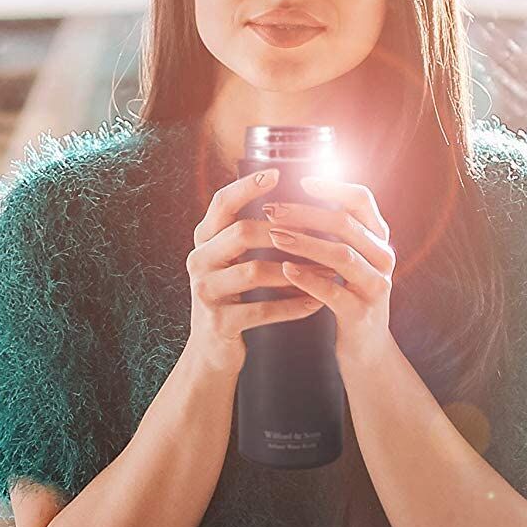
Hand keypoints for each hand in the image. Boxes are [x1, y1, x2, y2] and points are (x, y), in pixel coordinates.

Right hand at [185, 167, 323, 376]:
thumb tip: (291, 202)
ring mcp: (205, 292)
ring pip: (253, 272)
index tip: (277, 173)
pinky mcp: (218, 322)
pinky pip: (261, 310)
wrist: (213, 353)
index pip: (222, 203)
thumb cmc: (233, 299)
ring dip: (296, 271)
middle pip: (241, 233)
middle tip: (321, 235)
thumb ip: (247, 234)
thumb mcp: (233, 263)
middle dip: (284, 233)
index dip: (247, 187)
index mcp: (204, 241)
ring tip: (327, 271)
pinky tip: (315, 304)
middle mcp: (198, 261)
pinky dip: (292, 307)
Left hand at [263, 174, 396, 370]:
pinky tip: (285, 269)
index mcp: (379, 239)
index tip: (302, 181)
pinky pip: (333, 292)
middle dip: (305, 213)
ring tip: (274, 235)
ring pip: (341, 255)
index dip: (333, 187)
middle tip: (273, 209)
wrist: (368, 350)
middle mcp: (383, 259)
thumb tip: (303, 189)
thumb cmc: (350, 296)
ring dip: (304, 242)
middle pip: (346, 225)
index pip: (362, 200)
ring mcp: (376, 287)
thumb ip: (337, 230)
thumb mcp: (350, 260)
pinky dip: (308, 279)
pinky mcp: (362, 314)